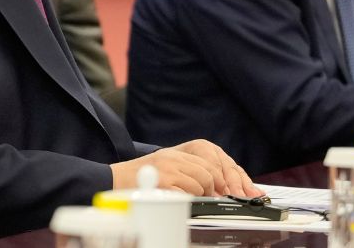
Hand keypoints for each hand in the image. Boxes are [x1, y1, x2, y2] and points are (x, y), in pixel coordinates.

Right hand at [112, 139, 262, 196]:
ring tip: (190, 199)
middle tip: (222, 199)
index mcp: (178, 152)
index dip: (232, 176)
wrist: (110, 183)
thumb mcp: (167, 171)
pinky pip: (190, 190)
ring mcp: (169, 166)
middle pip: (213, 168)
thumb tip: (221, 189)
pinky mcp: (164, 180)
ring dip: (204, 194)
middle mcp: (175, 155)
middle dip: (221, 187)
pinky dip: (191, 199)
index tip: (243, 191)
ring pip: (205, 179)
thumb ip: (191, 174)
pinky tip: (182, 201)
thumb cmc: (140, 182)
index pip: (215, 158)